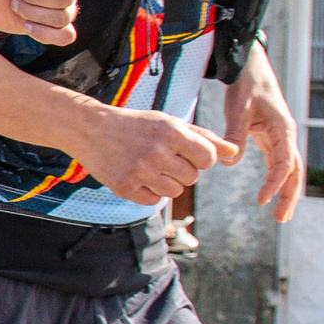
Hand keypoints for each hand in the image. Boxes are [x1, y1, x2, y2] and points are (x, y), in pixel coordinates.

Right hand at [71, 105, 241, 204]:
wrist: (89, 129)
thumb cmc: (136, 125)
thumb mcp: (169, 123)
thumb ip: (204, 138)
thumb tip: (234, 152)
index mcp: (171, 132)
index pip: (208, 158)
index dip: (200, 157)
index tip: (185, 151)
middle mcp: (156, 152)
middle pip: (192, 177)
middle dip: (182, 170)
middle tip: (163, 157)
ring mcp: (140, 171)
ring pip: (175, 191)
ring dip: (167, 182)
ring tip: (150, 167)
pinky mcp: (125, 187)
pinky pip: (154, 200)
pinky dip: (150, 192)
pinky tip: (138, 176)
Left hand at [224, 44, 302, 222]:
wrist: (250, 69)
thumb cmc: (245, 87)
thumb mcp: (237, 109)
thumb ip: (234, 135)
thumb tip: (229, 163)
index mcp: (283, 129)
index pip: (284, 164)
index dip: (275, 183)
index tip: (262, 199)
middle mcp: (286, 136)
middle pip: (294, 171)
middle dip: (290, 195)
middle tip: (282, 218)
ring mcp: (281, 138)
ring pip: (289, 169)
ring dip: (286, 191)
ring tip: (281, 215)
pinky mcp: (272, 138)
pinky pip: (279, 163)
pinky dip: (278, 180)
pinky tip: (270, 195)